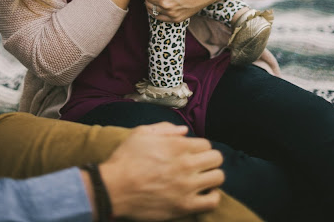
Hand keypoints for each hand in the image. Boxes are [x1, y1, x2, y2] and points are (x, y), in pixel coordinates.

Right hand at [99, 122, 223, 219]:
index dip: (200, 147)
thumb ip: (165, 128)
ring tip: (202, 179)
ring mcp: (187, 186)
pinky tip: (203, 194)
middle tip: (199, 165)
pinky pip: (212, 201)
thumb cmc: (126, 159)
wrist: (114, 188)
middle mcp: (186, 164)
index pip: (206, 143)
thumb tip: (184, 130)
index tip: (192, 153)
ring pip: (218, 177)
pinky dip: (212, 197)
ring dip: (212, 177)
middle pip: (217, 158)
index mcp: (177, 145)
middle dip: (210, 160)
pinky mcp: (184, 206)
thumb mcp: (141, 133)